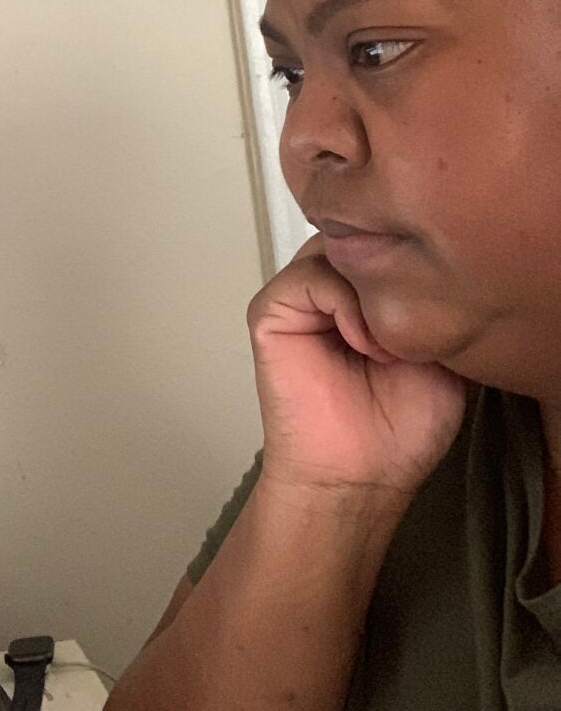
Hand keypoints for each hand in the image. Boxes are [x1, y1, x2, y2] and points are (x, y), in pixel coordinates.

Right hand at [247, 236, 466, 502]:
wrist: (363, 476)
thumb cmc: (399, 427)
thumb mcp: (441, 346)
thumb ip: (432, 296)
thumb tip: (430, 254)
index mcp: (362, 290)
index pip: (379, 236)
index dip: (409, 252)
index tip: (436, 289)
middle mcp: (326, 285)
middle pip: (354, 234)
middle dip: (387, 265)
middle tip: (414, 314)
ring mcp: (296, 296)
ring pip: (333, 249)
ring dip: (370, 291)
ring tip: (390, 344)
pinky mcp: (270, 312)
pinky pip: (308, 279)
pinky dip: (344, 308)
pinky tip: (365, 346)